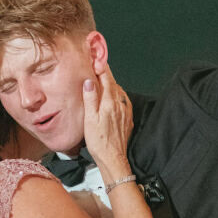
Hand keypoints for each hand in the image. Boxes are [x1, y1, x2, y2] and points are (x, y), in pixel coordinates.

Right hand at [82, 64, 133, 181]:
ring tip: (104, 80)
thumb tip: (90, 81)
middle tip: (99, 65)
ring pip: (118, 92)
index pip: (107, 79)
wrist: (113, 158)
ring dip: (111, 84)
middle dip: (106, 74)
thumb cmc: (99, 141)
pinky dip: (117, 95)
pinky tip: (113, 97)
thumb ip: (91, 98)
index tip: (97, 58)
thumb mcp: (90, 119)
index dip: (102, 67)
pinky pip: (123, 101)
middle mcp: (120, 105)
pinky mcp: (127, 119)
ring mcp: (125, 112)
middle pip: (113, 84)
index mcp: (110, 103)